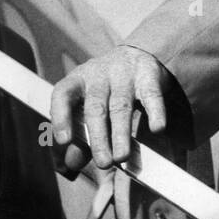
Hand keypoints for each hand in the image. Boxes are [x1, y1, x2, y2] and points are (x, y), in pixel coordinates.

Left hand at [50, 45, 171, 174]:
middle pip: (95, 107)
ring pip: (121, 105)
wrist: (134, 55)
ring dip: (121, 133)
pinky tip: (157, 128)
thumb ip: (79, 135)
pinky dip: (155, 112)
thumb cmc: (104, 89)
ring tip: (122, 157)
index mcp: (78, 80)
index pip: (62, 94)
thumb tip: (71, 164)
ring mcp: (124, 73)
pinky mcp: (148, 75)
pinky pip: (151, 95)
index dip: (60, 117)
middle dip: (98, 137)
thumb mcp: (87, 105)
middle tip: (103, 162)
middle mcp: (98, 74)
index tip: (64, 141)